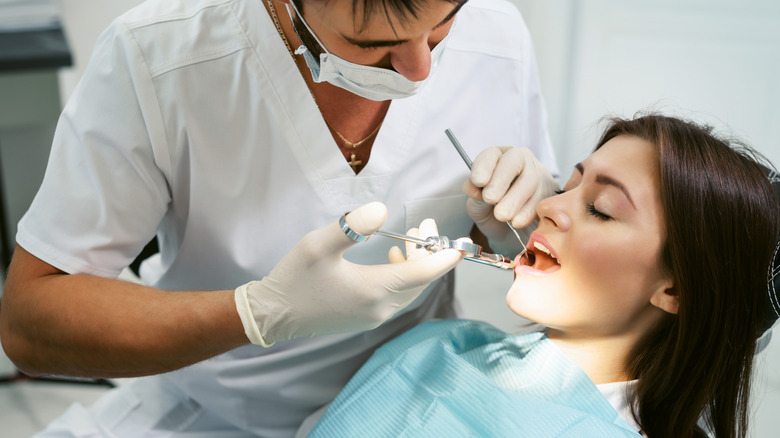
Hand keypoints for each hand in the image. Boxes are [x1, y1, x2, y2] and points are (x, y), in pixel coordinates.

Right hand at [234, 202, 464, 345]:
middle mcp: (381, 307)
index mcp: (375, 290)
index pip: (423, 273)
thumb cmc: (295, 277)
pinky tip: (394, 257)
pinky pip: (398, 296)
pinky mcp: (367, 318)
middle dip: (429, 252)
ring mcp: (375, 316)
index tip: (462, 243)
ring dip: (416, 263)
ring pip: (410, 288)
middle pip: (420, 280)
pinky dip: (404, 275)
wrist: (274, 313)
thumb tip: (382, 209)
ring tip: (412, 236)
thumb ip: (352, 226)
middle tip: (426, 223)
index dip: (445, 256)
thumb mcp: (318, 244)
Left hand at [462, 146, 557, 252]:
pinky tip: (516, 222)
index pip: (492, 154)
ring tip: (501, 215)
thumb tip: (473, 187)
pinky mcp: (550, 192)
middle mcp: (520, 161)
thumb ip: (474, 194)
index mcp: (498, 158)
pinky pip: (542, 198)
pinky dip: (528, 211)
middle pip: (515, 160)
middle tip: (490, 198)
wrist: (507, 233)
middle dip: (500, 180)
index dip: (484, 166)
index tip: (478, 181)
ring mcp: (538, 174)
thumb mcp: (476, 204)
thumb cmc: (490, 212)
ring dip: (514, 199)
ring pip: (531, 179)